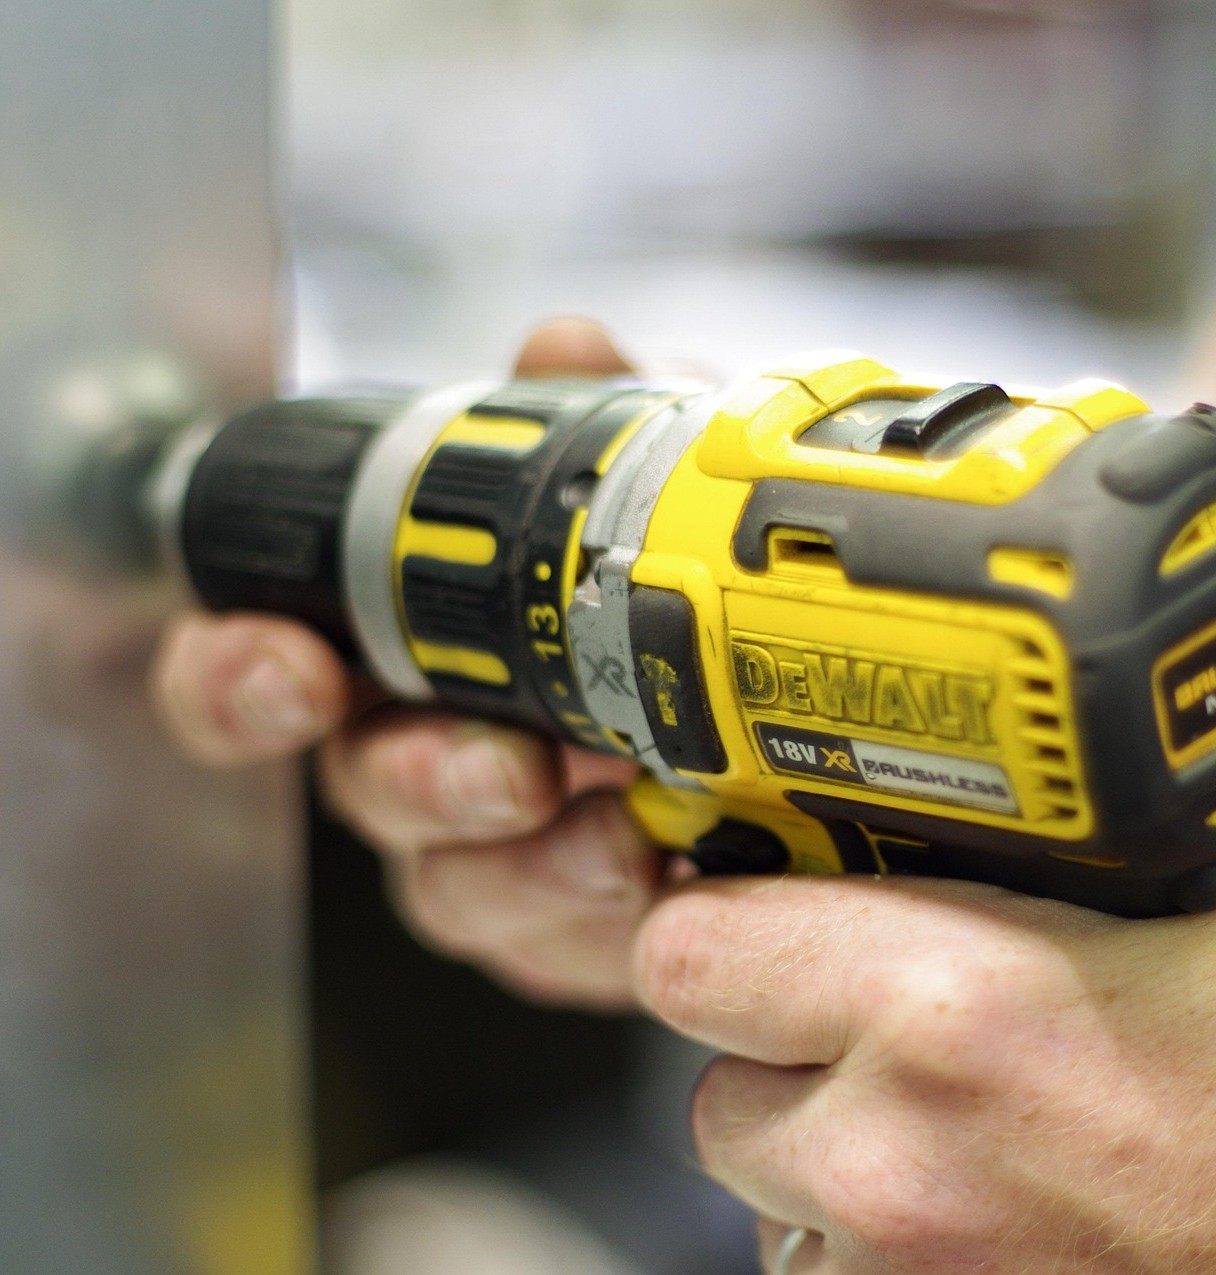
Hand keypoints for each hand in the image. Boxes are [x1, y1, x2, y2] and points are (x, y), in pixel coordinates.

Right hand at [152, 317, 662, 1007]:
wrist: (785, 705)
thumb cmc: (675, 596)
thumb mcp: (659, 496)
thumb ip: (604, 424)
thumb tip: (562, 346)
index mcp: (406, 659)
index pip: (263, 675)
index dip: (240, 678)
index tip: (294, 664)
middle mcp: (432, 762)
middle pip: (365, 796)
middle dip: (426, 782)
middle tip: (512, 770)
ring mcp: (504, 860)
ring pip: (462, 893)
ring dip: (536, 871)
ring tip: (627, 842)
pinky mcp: (582, 936)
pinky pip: (570, 958)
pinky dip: (621, 927)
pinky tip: (684, 886)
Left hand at [634, 752, 1215, 1272]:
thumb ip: (1144, 736)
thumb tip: (1122, 635)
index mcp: (956, 1005)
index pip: (690, 943)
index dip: (717, 898)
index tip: (762, 878)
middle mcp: (908, 1153)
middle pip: (704, 1063)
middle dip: (762, 1012)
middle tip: (853, 979)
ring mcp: (920, 1266)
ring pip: (759, 1174)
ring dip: (810, 1121)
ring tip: (923, 1085)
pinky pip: (824, 1262)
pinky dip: (864, 1218)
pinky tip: (965, 1177)